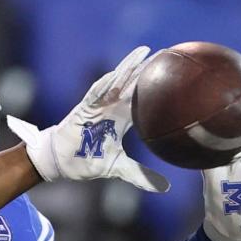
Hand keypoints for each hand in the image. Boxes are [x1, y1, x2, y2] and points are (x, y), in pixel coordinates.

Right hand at [6, 46, 168, 192]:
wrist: (61, 163)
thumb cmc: (88, 161)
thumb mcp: (119, 168)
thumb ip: (141, 175)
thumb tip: (165, 187)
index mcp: (123, 118)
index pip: (145, 99)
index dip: (160, 87)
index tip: (179, 76)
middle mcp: (113, 107)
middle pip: (134, 84)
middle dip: (148, 68)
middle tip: (168, 53)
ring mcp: (99, 105)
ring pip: (117, 81)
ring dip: (129, 67)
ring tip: (145, 52)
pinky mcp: (84, 107)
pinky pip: (96, 92)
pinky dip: (106, 83)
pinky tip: (117, 73)